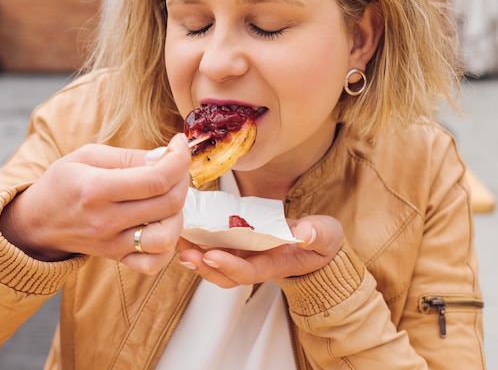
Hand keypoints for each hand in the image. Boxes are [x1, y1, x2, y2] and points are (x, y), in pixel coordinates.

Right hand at [0, 133, 191, 273]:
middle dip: (183, 179)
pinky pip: (154, 263)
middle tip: (175, 166)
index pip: (156, 179)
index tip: (179, 144)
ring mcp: (113, 243)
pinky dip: (168, 246)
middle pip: (169, 204)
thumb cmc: (62, 184)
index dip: (179, 159)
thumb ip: (128, 157)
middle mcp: (106, 220)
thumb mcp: (86, 156)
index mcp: (97, 189)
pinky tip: (162, 223)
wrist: (36, 222)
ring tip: (168, 196)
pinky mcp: (117, 257)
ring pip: (167, 237)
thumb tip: (165, 156)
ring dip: (178, 213)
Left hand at [176, 215, 343, 287]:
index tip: (212, 256)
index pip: (248, 272)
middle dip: (203, 265)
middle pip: (223, 273)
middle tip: (183, 252)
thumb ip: (318, 235)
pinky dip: (198, 241)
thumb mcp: (325, 236)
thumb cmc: (320, 241)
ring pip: (215, 261)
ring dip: (195, 254)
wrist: (315, 243)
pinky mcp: (238, 243)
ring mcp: (244, 255)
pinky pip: (214, 245)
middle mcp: (254, 263)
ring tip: (177, 242)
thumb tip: (305, 234)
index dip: (229, 266)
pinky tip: (184, 229)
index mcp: (273, 264)